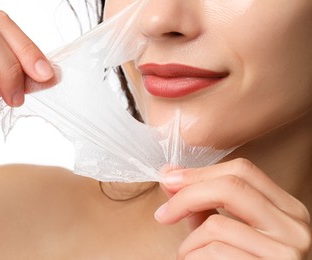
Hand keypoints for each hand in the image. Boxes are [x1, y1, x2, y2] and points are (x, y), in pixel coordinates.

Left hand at [157, 158, 311, 258]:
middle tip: (163, 214)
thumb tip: (169, 175)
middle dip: (187, 196)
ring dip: (189, 243)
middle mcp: (293, 227)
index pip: (243, 170)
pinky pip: (215, 253)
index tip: (169, 180)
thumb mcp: (224, 230)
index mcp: (285, 209)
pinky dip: (194, 258)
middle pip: (230, 187)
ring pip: (217, 225)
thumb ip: (201, 203)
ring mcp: (286, 253)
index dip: (200, 172)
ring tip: (188, 256)